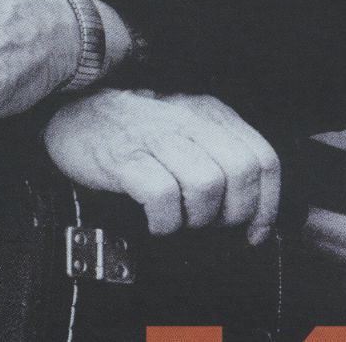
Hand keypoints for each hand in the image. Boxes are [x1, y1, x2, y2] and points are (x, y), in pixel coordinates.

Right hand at [43, 87, 280, 244]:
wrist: (78, 113)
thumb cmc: (140, 131)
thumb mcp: (189, 129)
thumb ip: (220, 153)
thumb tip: (251, 205)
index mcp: (215, 115)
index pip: (264, 158)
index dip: (267, 202)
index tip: (256, 231)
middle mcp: (193, 122)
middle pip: (243, 172)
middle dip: (235, 212)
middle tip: (213, 225)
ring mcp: (160, 139)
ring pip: (208, 185)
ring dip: (199, 218)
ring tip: (181, 221)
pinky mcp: (127, 159)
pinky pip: (163, 197)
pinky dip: (165, 221)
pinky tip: (156, 221)